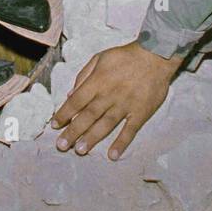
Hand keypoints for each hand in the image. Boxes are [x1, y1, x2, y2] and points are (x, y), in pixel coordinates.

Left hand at [50, 40, 182, 160]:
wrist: (156, 55)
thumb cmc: (125, 56)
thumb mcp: (100, 58)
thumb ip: (83, 76)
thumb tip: (70, 95)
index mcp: (98, 81)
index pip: (76, 100)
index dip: (64, 114)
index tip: (55, 125)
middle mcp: (109, 95)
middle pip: (88, 116)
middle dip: (73, 131)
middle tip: (62, 146)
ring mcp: (125, 105)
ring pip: (106, 124)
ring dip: (92, 138)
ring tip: (80, 150)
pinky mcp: (141, 112)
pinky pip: (130, 130)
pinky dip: (122, 142)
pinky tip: (113, 155)